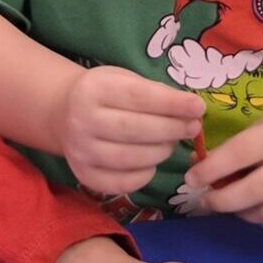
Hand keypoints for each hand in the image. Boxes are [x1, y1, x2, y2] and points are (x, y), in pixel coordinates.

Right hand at [58, 65, 202, 196]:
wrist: (64, 113)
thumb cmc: (106, 95)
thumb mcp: (125, 80)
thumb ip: (155, 93)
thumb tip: (191, 110)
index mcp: (93, 89)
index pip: (138, 97)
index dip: (171, 104)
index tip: (198, 108)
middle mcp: (81, 121)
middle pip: (135, 129)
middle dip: (171, 129)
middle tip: (192, 128)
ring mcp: (80, 151)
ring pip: (130, 158)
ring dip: (160, 152)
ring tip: (171, 143)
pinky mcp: (84, 175)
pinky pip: (122, 183)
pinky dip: (145, 175)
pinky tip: (152, 162)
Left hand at [182, 112, 262, 236]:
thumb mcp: (262, 128)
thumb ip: (232, 148)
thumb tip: (195, 167)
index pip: (241, 152)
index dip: (212, 169)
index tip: (192, 179)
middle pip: (255, 191)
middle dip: (223, 201)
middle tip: (208, 202)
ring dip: (245, 214)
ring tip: (237, 205)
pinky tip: (262, 213)